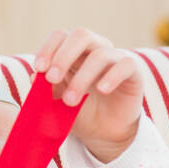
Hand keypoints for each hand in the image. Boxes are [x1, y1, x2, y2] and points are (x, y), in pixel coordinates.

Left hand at [34, 27, 143, 162]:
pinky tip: (101, 90)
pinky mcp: (133, 71)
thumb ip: (47, 88)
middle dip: (63, 56)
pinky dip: (112, 76)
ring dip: (81, 78)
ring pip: (100, 54)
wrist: (104, 132)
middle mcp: (95, 49)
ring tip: (70, 101)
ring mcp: (115, 58)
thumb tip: (36, 76)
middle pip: (81, 35)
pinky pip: (125, 65)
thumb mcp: (57, 102)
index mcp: (74, 51)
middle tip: (52, 78)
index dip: (48, 48)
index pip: (61, 36)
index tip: (39, 68)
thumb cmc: (79, 111)